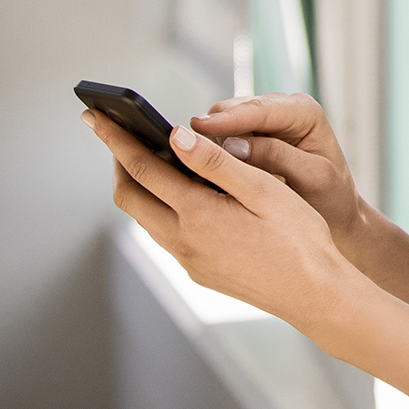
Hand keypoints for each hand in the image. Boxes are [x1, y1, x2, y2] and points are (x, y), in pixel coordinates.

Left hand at [84, 109, 358, 326]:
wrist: (314, 293)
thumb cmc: (299, 237)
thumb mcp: (264, 190)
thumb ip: (217, 162)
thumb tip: (176, 135)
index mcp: (197, 215)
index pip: (142, 167)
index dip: (116, 138)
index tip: (94, 115)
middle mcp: (182, 241)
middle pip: (129, 196)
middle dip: (119, 161)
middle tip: (119, 132)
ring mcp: (188, 260)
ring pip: (144, 217)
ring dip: (139, 185)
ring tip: (151, 157)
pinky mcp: (199, 271)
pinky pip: (165, 234)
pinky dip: (160, 206)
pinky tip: (183, 194)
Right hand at [188, 93, 369, 253]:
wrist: (335, 212)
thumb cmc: (331, 196)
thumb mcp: (312, 177)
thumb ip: (277, 157)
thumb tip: (234, 144)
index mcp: (305, 112)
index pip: (261, 109)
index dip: (229, 119)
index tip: (199, 127)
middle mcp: (284, 109)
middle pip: (236, 109)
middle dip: (211, 127)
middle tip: (183, 148)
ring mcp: (266, 122)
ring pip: (224, 120)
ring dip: (207, 138)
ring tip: (188, 159)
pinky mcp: (251, 136)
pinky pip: (222, 135)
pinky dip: (210, 148)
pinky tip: (198, 165)